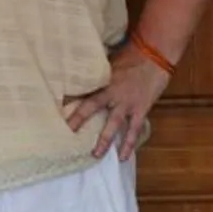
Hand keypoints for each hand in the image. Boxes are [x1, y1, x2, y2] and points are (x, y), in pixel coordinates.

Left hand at [62, 45, 171, 160]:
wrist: (156, 56)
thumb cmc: (132, 54)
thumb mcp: (111, 62)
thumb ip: (99, 73)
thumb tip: (82, 77)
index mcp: (103, 80)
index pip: (83, 91)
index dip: (70, 101)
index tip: (56, 110)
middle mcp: (113, 93)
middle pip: (91, 107)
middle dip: (78, 121)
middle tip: (66, 135)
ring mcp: (127, 103)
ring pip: (113, 125)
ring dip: (104, 140)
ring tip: (95, 155)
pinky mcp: (141, 110)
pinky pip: (134, 131)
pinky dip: (128, 144)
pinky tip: (122, 157)